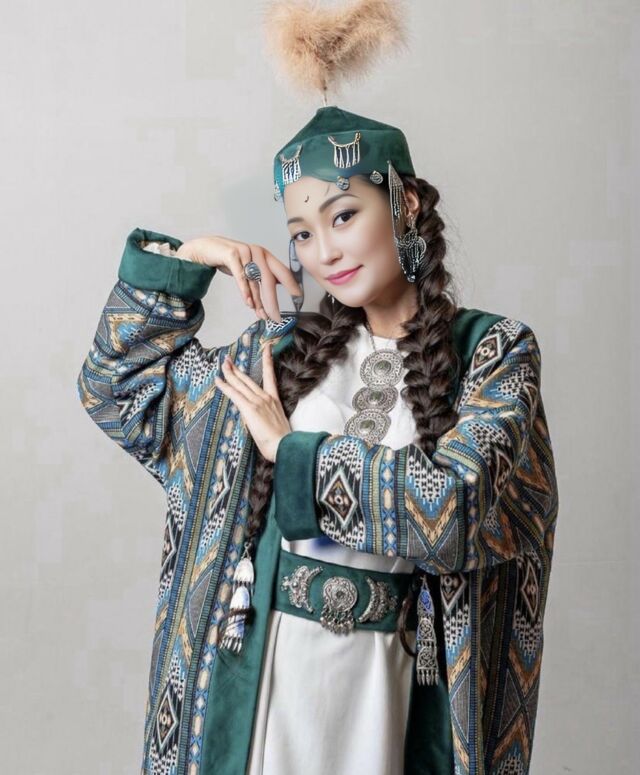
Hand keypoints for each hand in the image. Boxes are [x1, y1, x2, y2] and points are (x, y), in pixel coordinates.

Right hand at [178, 235, 302, 323]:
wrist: (207, 248)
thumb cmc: (230, 261)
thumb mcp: (249, 269)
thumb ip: (260, 280)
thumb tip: (272, 299)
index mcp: (265, 255)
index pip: (282, 271)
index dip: (291, 284)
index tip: (298, 296)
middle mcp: (258, 252)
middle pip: (269, 279)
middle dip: (273, 301)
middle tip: (276, 318)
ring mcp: (245, 252)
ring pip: (254, 281)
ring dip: (258, 300)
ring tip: (260, 315)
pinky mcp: (232, 254)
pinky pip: (240, 276)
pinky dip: (245, 290)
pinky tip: (249, 302)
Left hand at [214, 341, 290, 462]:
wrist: (284, 446)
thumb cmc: (282, 440)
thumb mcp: (276, 423)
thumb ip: (266, 415)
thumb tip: (255, 416)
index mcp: (275, 400)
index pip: (270, 376)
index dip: (267, 360)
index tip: (266, 348)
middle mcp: (266, 397)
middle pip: (248, 379)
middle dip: (237, 369)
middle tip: (228, 360)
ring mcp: (258, 402)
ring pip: (240, 384)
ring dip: (229, 373)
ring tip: (222, 364)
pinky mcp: (250, 409)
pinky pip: (234, 394)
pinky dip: (225, 386)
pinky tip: (218, 380)